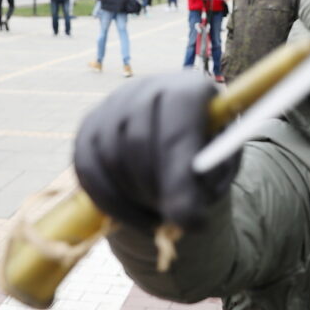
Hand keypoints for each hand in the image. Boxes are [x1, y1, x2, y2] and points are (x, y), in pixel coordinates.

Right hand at [74, 73, 240, 229]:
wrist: (175, 133)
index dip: (180, 179)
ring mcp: (111, 105)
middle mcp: (145, 88)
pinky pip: (87, 168)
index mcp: (189, 90)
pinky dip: (109, 201)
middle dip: (157, 190)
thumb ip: (210, 180)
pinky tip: (133, 215)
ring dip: (134, 198)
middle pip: (138, 142)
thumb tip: (186, 210)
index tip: (189, 221)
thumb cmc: (205, 151)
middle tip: (174, 219)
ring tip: (159, 214)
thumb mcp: (222, 163)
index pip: (177, 130)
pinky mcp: (88, 126)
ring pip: (111, 157)